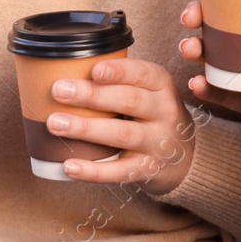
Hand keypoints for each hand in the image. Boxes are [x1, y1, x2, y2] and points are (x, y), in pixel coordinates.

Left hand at [44, 57, 197, 193]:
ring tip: (55, 123)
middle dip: (92, 96)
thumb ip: (119, 80)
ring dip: (86, 128)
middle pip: (129, 101)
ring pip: (121, 134)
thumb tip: (66, 72)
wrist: (185, 156)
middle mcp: (163, 112)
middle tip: (58, 90)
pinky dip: (92, 170)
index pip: (143, 73)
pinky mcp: (146, 170)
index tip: (94, 69)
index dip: (119, 71)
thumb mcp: (148, 91)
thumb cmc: (152, 114)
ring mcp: (157, 143)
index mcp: (161, 85)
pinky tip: (69, 165)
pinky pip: (118, 171)